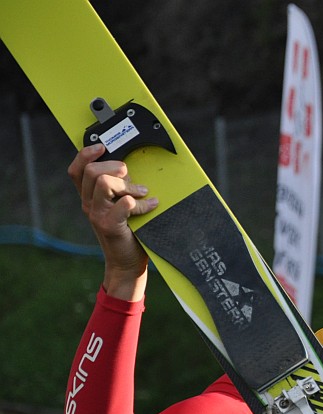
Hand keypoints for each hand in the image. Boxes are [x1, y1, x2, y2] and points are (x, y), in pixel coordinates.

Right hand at [67, 144, 157, 299]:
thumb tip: (128, 167)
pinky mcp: (110, 225)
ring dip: (129, 184)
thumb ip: (119, 188)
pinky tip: (151, 206)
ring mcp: (97, 215)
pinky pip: (124, 203)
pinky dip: (142, 203)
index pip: (77, 169)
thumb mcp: (120, 206)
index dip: (86, 154)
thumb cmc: (129, 232)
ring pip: (104, 182)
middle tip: (131, 177)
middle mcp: (89, 204)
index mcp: (89, 197)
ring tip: (143, 193)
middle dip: (116, 168)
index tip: (103, 147)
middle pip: (92, 171)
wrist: (128, 263)